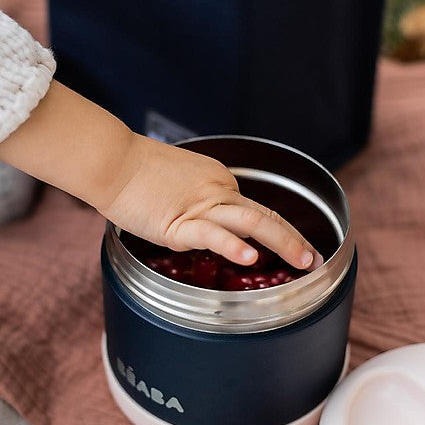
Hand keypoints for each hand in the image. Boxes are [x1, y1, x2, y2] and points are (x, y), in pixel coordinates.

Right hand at [0, 81, 322, 269]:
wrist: (112, 161)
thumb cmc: (135, 173)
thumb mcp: (176, 182)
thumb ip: (194, 201)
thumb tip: (200, 224)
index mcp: (217, 181)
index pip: (252, 209)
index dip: (277, 230)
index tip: (290, 246)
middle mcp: (217, 190)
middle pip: (264, 214)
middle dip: (293, 238)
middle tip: (313, 259)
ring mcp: (201, 205)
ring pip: (252, 222)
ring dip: (283, 243)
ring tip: (303, 263)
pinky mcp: (179, 221)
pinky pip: (212, 234)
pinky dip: (234, 246)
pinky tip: (250, 257)